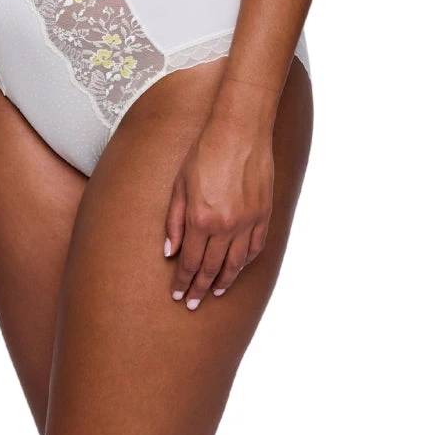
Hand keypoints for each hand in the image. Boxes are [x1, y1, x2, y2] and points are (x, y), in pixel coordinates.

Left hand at [163, 113, 273, 308]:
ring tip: (215, 292)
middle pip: (211, 268)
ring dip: (224, 281)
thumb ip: (174, 220)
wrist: (239, 131)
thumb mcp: (179, 185)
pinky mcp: (264, 214)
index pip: (189, 261)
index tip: (178, 295)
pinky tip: (238, 268)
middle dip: (200, 289)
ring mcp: (247, 222)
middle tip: (193, 303)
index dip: (183, 281)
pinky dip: (246, 262)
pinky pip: (255, 247)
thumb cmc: (204, 152)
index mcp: (200, 218)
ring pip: (235, 263)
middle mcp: (225, 226)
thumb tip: (170, 250)